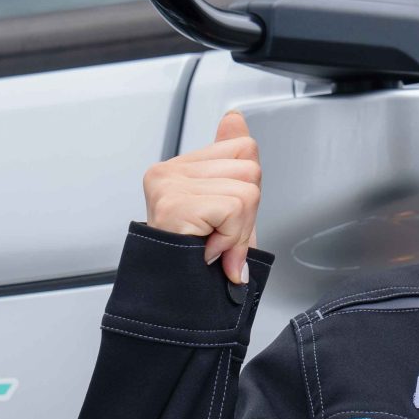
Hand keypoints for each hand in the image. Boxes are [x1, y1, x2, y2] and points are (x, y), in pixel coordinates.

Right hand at [142, 107, 260, 283]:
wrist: (178, 301)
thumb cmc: (199, 258)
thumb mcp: (228, 205)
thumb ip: (231, 160)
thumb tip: (234, 118)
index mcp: (181, 167)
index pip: (244, 148)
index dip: (248, 188)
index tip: (226, 216)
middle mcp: (169, 172)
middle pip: (250, 168)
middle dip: (247, 213)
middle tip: (219, 235)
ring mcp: (168, 186)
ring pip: (247, 190)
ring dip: (239, 229)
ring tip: (212, 243)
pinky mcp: (174, 204)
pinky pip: (234, 208)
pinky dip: (231, 237)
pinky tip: (208, 249)